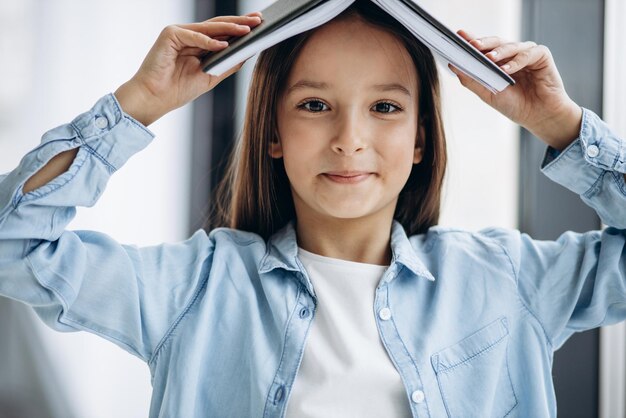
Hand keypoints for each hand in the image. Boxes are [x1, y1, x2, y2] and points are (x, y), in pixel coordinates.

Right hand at [114, 13, 261, 125]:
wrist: (154, 98)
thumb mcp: (210, 77)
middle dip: (240, 23)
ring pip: (209, 28)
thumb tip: (247, 54)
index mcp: (198, 44)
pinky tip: (224, 44)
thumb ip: (227, 65)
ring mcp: (179, 33)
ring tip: (248, 30)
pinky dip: (209, 41)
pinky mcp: (170, 35)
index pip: (223, 33)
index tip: (259, 26)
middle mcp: (189, 35)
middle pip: (219, 26)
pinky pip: (194, 36)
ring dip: (230, 28)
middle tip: (259, 20)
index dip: (240, 28)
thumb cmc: (177, 90)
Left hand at [451, 31, 582, 150]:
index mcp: (498, 61)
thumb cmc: (514, 105)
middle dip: (483, 43)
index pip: (483, 47)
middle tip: (472, 44)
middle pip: (495, 43)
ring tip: (488, 58)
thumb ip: (471, 79)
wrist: (538, 116)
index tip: (458, 36)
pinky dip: (516, 61)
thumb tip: (453, 66)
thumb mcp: (488, 93)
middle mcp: (512, 54)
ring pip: (511, 46)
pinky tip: (506, 69)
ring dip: (499, 52)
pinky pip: (527, 54)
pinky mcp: (542, 56)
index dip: (471, 40)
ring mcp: (526, 53)